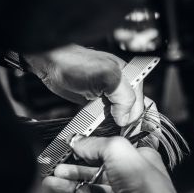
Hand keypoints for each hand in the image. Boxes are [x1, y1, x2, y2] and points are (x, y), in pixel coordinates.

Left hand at [24, 45, 143, 126]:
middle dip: (124, 122)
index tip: (123, 126)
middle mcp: (122, 86)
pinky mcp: (98, 102)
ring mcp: (110, 95)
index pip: (141, 103)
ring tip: (106, 127)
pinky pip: (106, 118)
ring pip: (119, 117)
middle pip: (131, 112)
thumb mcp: (107, 77)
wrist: (53, 65)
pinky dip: (103, 124)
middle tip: (114, 128)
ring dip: (113, 125)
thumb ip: (123, 96)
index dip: (133, 117)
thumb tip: (126, 118)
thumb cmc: (76, 64)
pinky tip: (98, 126)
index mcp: (131, 77)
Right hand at [42, 136, 182, 192]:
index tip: (65, 152)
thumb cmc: (144, 183)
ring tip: (49, 188)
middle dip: (70, 174)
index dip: (85, 152)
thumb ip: (94, 144)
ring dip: (68, 191)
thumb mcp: (118, 150)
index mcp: (135, 158)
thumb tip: (76, 141)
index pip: (105, 151)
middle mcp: (129, 178)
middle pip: (93, 173)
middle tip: (52, 174)